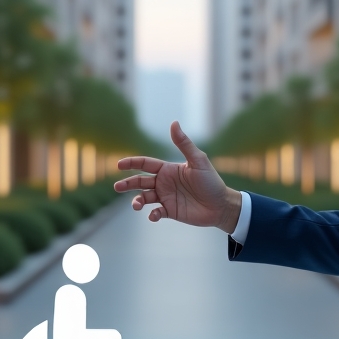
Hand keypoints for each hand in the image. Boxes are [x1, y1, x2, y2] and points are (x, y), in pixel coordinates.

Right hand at [115, 121, 241, 232]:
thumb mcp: (198, 161)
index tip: (119, 164)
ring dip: (137, 201)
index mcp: (168, 169)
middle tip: (117, 186)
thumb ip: (184, 144)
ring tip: (137, 205)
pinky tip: (154, 215)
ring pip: (144, 198)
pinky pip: (156, 212)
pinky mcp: (170, 211)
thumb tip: (173, 123)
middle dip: (128, 183)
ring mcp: (166, 197)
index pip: (145, 164)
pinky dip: (152, 214)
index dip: (132, 163)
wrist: (221, 205)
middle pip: (140, 181)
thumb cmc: (211, 181)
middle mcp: (164, 182)